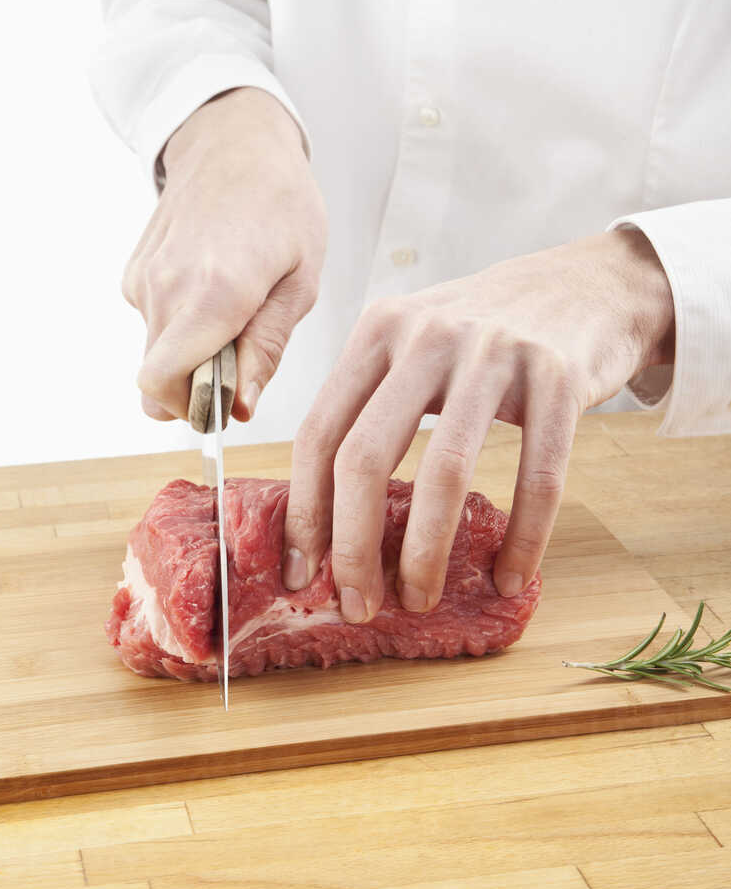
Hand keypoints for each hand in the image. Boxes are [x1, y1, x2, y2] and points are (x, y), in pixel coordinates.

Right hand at [122, 87, 325, 420]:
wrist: (235, 141)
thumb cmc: (282, 205)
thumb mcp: (300, 281)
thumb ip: (267, 348)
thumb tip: (241, 406)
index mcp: (213, 294)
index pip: (163, 385)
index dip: (194, 409)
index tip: (229, 401)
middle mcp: (166, 288)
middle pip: (156, 380)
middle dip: (195, 388)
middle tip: (242, 360)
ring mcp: (143, 279)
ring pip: (155, 353)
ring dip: (191, 353)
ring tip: (235, 311)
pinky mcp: (134, 271)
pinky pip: (153, 323)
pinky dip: (181, 324)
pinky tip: (213, 287)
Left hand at [283, 229, 673, 620]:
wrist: (587, 285)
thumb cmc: (487, 332)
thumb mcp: (415, 340)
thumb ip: (371, 400)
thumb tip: (327, 510)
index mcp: (379, 331)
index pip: (319, 432)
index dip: (304, 510)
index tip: (301, 571)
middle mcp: (427, 336)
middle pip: (364, 458)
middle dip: (353, 547)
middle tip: (359, 602)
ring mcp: (494, 353)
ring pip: (443, 474)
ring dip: (426, 554)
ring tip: (421, 598)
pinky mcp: (558, 376)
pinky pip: (537, 476)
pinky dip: (523, 538)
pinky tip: (510, 576)